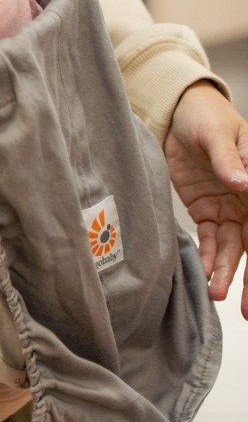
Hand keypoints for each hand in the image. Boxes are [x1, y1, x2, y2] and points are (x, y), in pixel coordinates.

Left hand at [164, 83, 247, 314]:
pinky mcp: (206, 212)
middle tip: (247, 308)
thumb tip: (244, 183)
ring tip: (216, 293)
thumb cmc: (207, 117)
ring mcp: (228, 209)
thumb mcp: (219, 134)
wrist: (179, 113)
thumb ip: (230, 160)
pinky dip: (205, 258)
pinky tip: (203, 274)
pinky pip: (208, 240)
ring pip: (230, 248)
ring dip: (225, 271)